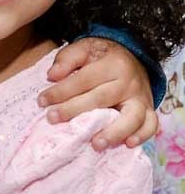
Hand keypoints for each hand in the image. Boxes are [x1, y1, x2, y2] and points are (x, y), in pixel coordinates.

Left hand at [38, 38, 156, 148]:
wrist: (133, 57)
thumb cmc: (103, 57)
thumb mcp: (84, 48)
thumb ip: (67, 58)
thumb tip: (52, 75)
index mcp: (113, 64)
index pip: (84, 80)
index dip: (61, 91)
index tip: (42, 101)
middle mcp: (129, 82)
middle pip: (102, 99)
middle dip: (76, 110)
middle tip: (53, 119)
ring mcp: (141, 98)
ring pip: (132, 117)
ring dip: (114, 132)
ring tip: (95, 144)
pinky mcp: (148, 110)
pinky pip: (151, 125)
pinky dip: (143, 136)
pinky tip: (128, 145)